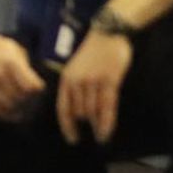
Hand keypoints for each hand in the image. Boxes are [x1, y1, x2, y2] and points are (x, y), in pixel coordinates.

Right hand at [0, 24, 44, 121]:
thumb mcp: (12, 48)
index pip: (31, 86)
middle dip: (29, 102)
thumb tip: (36, 85)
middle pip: (21, 98)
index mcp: (10, 61)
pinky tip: (11, 114)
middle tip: (32, 102)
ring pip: (9, 106)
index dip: (38, 90)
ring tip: (24, 111)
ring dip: (18, 110)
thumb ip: (24, 65)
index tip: (38, 89)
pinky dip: (5, 115)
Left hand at [57, 30, 132, 144]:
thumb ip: (74, 86)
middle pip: (79, 112)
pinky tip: (106, 132)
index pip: (63, 108)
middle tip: (92, 134)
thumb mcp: (76, 68)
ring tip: (100, 137)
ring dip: (96, 126)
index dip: (67, 126)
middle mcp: (77, 82)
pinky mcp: (109, 81)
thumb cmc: (92, 51)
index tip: (72, 138)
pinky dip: (106, 122)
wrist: (108, 33)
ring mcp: (93, 81)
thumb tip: (76, 110)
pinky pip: (107, 107)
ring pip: (93, 111)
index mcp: (67, 78)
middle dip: (85, 125)